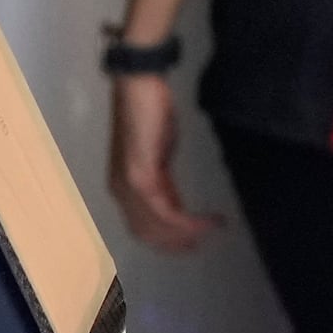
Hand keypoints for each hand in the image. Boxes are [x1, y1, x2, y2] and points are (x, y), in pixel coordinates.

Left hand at [108, 70, 212, 252]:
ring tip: (212, 229)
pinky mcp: (142, 177)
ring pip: (157, 227)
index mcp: (122, 185)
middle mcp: (120, 190)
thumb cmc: (150, 112)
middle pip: (147, 233)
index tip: (192, 243)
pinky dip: (188, 221)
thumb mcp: (159, 153)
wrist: (139, 87)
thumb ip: (162, 179)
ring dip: (186, 234)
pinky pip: (166, 211)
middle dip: (176, 244)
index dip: (166, 240)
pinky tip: (207, 219)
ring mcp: (129, 185)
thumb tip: (174, 201)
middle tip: (202, 245)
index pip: (141, 226)